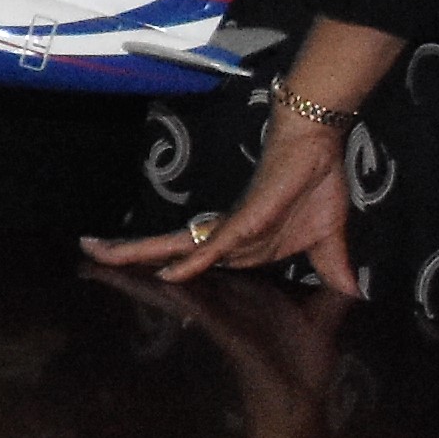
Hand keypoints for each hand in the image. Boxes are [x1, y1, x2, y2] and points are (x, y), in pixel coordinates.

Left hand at [83, 101, 358, 294]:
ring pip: (179, 247)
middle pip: (170, 252)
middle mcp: (227, 238)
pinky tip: (168, 273)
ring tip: (95, 253)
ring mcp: (233, 230)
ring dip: (138, 254)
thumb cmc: (316, 186)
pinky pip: (215, 246)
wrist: (320, 145)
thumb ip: (332, 269)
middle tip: (87, 256)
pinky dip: (194, 262)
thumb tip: (351, 292)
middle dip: (130, 257)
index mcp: (241, 245)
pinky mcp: (246, 221)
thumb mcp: (327, 242)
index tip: (136, 282)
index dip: (170, 273)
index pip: (196, 264)